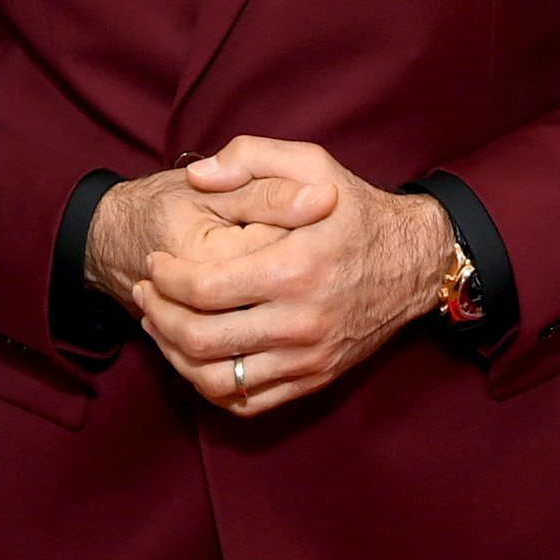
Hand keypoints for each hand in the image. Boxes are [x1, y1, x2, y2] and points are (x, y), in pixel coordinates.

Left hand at [131, 136, 450, 417]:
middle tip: (144, 293)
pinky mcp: (314, 379)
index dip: (164, 279)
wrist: (415, 262)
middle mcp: (301, 321)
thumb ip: (250, 157)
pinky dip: (209, 386)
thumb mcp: (312, 163)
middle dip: (158, 316)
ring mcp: (308, 357)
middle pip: (201, 340)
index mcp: (295, 268)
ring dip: (175, 355)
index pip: (204, 289)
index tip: (154, 264)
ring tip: (159, 326)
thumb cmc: (356, 210)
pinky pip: (246, 402)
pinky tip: (195, 356)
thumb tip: (197, 176)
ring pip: (216, 379)